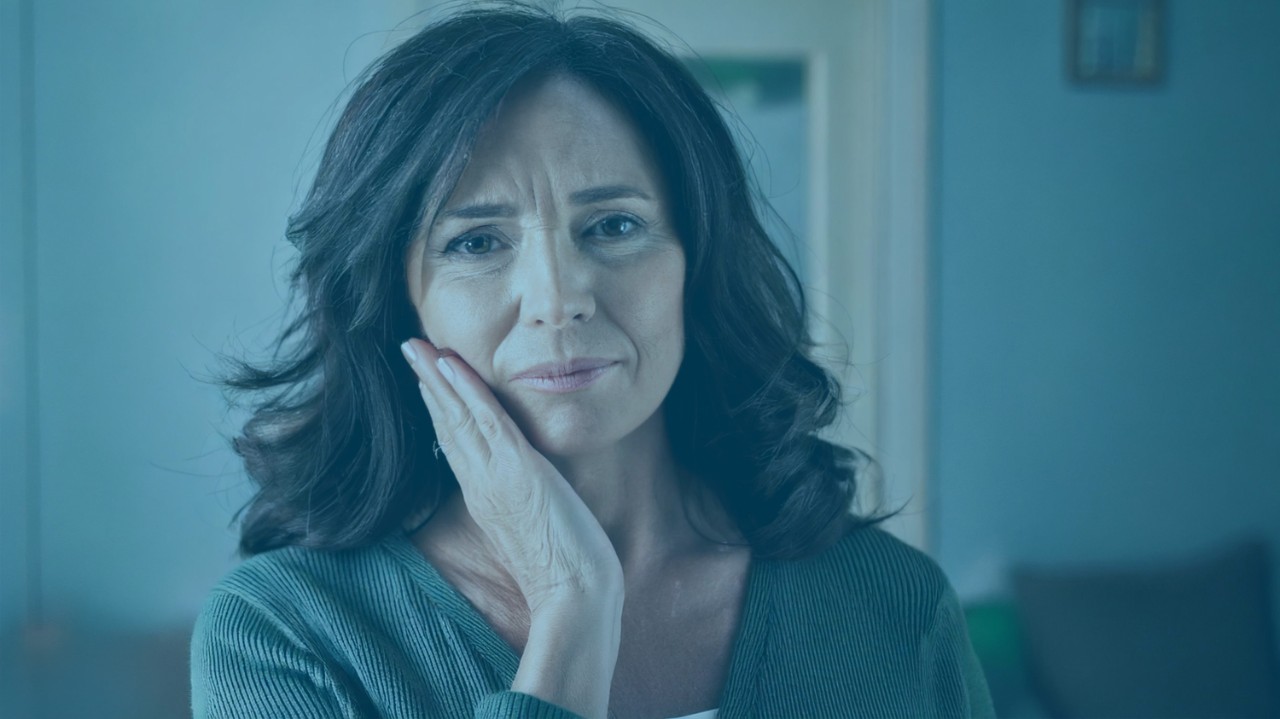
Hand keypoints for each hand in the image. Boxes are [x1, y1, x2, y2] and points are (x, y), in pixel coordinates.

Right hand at [400, 338, 624, 616]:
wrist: (575, 597)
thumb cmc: (566, 573)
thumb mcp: (539, 528)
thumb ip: (526, 505)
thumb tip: (532, 490)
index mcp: (486, 497)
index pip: (455, 443)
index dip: (440, 407)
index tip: (428, 378)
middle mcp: (482, 484)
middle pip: (448, 424)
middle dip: (428, 384)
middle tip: (411, 349)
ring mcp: (496, 477)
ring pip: (459, 417)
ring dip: (438, 378)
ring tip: (418, 347)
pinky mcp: (518, 472)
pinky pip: (487, 422)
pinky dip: (468, 392)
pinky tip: (451, 366)